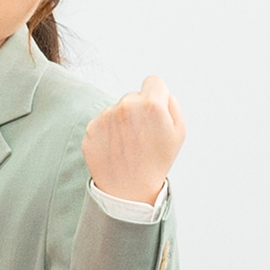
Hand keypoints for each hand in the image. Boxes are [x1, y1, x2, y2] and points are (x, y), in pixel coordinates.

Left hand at [82, 76, 185, 204]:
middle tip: (142, 135)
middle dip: (138, 110)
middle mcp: (125, 106)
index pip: (153, 81)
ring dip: (121, 121)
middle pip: (133, 96)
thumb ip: (172, 104)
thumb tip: (161, 92)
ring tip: (128, 144)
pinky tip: (115, 148)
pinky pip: (101, 121)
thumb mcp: (179, 132)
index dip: (156, 94)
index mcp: (150, 105)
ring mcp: (105, 117)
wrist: (129, 188)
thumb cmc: (157, 160)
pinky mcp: (90, 128)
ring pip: (116, 109)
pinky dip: (107, 132)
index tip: (154, 109)